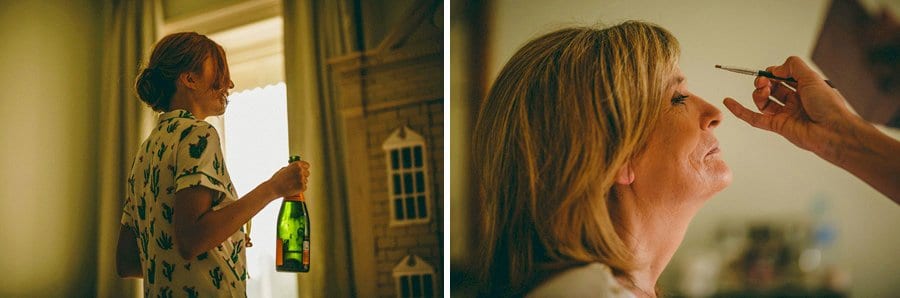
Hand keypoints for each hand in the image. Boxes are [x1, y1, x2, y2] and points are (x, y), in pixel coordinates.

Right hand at [266, 160, 309, 197]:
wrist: (273, 188)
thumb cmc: (277, 179)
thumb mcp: (284, 169)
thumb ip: (292, 167)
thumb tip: (296, 168)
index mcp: (296, 164)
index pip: (307, 165)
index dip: (304, 168)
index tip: (303, 171)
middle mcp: (300, 170)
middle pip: (307, 173)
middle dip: (303, 176)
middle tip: (295, 179)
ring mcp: (302, 179)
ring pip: (306, 181)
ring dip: (301, 182)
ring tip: (292, 184)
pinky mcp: (302, 187)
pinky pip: (304, 187)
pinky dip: (300, 189)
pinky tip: (293, 188)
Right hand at [722, 56, 859, 155]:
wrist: (833, 131)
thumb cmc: (829, 106)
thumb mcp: (812, 77)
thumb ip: (792, 67)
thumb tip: (773, 69)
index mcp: (805, 88)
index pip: (782, 77)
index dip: (773, 73)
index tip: (771, 72)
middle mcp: (795, 100)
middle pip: (771, 88)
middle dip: (764, 82)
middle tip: (763, 82)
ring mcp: (785, 114)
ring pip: (763, 101)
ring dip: (758, 93)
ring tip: (762, 91)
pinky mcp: (777, 126)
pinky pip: (754, 118)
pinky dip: (740, 110)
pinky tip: (729, 101)